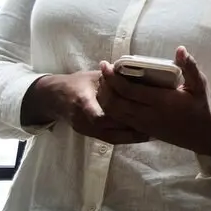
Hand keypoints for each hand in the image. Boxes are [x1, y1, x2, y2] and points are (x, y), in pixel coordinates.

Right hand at [22, 71, 148, 143]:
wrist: (55, 97)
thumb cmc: (78, 83)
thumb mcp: (94, 76)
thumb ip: (112, 76)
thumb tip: (136, 71)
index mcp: (82, 100)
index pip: (96, 113)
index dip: (115, 115)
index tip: (137, 113)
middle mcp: (82, 118)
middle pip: (109, 127)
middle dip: (131, 126)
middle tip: (155, 122)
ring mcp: (85, 128)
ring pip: (110, 136)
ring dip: (131, 136)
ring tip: (153, 132)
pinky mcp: (89, 134)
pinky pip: (109, 139)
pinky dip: (125, 138)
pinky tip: (142, 136)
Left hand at [96, 47, 210, 158]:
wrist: (200, 134)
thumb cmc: (200, 106)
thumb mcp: (200, 85)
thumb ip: (189, 67)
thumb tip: (180, 49)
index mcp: (161, 101)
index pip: (129, 90)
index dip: (113, 78)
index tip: (106, 64)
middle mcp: (147, 114)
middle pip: (115, 102)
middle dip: (105, 85)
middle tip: (103, 70)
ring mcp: (142, 124)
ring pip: (113, 113)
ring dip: (104, 97)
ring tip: (104, 81)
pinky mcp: (140, 129)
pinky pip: (118, 119)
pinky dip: (109, 107)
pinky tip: (111, 96)